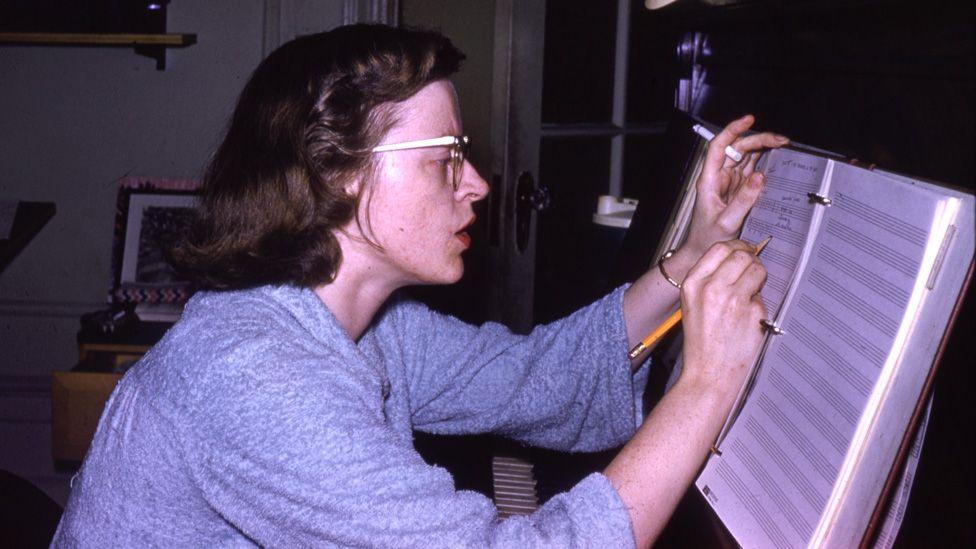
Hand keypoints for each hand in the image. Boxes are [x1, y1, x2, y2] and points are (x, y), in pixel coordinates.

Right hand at [678, 240, 766, 406]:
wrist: (708, 374)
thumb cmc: (701, 342)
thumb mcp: (693, 304)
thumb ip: (710, 280)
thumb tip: (738, 258)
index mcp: (693, 284)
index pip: (720, 248)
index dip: (736, 247)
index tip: (744, 252)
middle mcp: (711, 288)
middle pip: (741, 254)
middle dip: (751, 260)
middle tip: (753, 273)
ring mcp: (733, 300)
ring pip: (757, 270)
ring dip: (759, 278)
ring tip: (753, 293)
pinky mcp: (752, 313)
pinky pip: (763, 297)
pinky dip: (760, 304)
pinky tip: (750, 318)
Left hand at [683, 115, 788, 257]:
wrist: (704, 251)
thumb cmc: (708, 239)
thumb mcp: (727, 222)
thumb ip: (743, 200)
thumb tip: (760, 176)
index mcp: (709, 180)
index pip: (719, 147)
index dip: (732, 130)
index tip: (749, 120)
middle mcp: (719, 176)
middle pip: (737, 148)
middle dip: (758, 139)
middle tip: (782, 141)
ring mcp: (730, 182)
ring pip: (746, 156)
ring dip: (764, 148)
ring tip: (783, 144)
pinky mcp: (739, 189)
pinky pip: (752, 169)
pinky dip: (765, 162)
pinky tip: (778, 158)